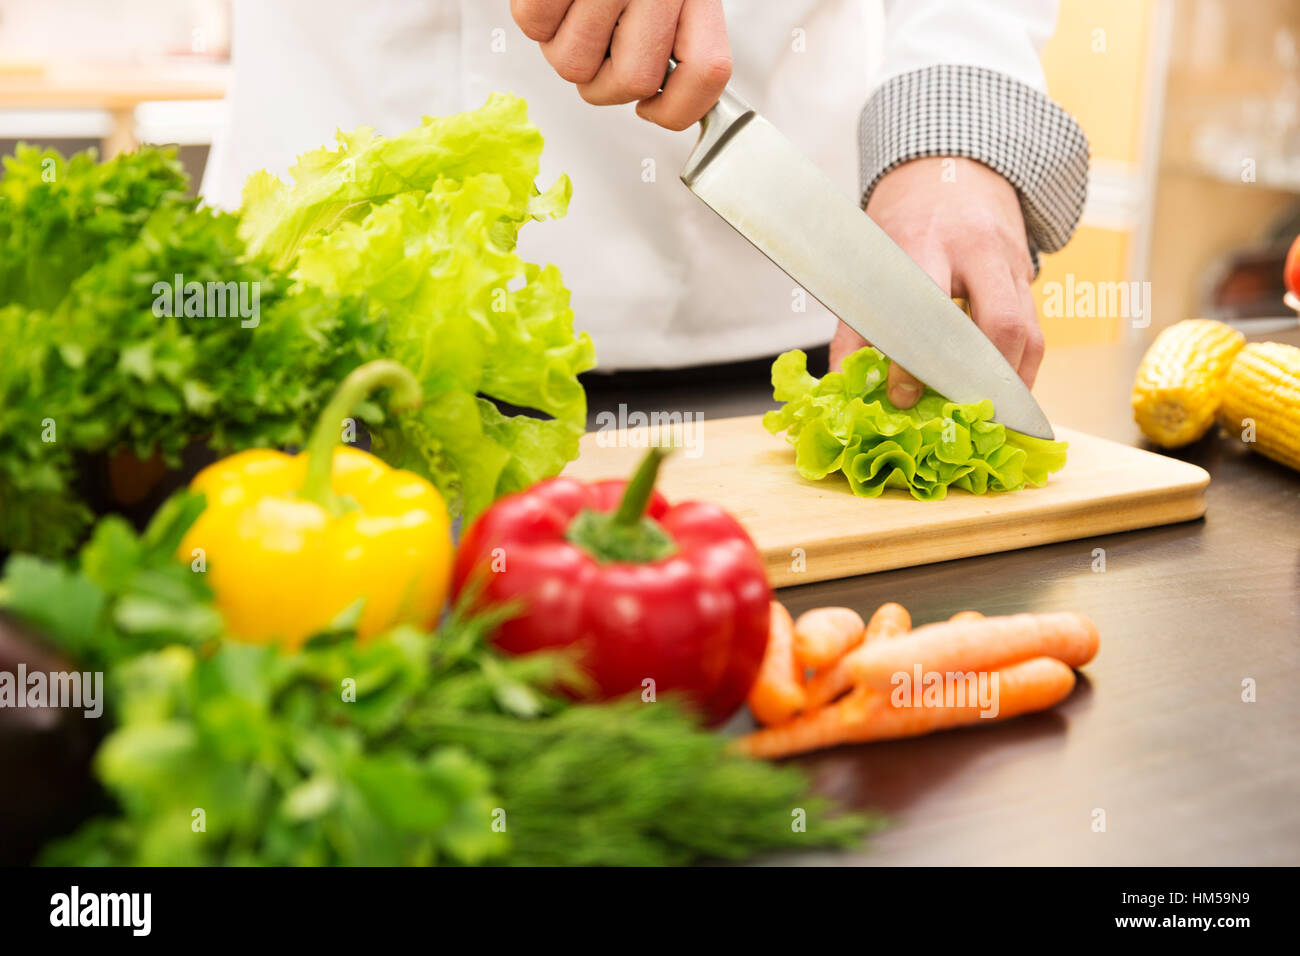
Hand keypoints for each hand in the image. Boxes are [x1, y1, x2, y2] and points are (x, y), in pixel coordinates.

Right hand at [511, 0, 731, 130]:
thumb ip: (683, 41)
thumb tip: (666, 102)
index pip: (708, 72)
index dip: (678, 109)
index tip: (654, 108)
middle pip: (632, 81)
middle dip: (605, 81)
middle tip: (600, 47)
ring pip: (574, 66)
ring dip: (566, 47)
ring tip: (575, 9)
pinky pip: (535, 27)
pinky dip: (537, 19)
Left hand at [829, 157, 1043, 408]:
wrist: (950, 168)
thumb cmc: (904, 219)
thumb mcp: (872, 257)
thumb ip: (856, 322)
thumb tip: (843, 379)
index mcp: (926, 242)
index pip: (928, 308)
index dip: (916, 360)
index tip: (902, 396)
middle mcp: (977, 251)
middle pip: (998, 322)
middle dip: (980, 377)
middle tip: (959, 415)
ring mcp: (1010, 262)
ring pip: (1026, 331)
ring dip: (1008, 382)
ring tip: (989, 418)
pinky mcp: (1027, 275)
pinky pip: (1035, 330)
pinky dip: (1022, 369)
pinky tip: (1005, 395)